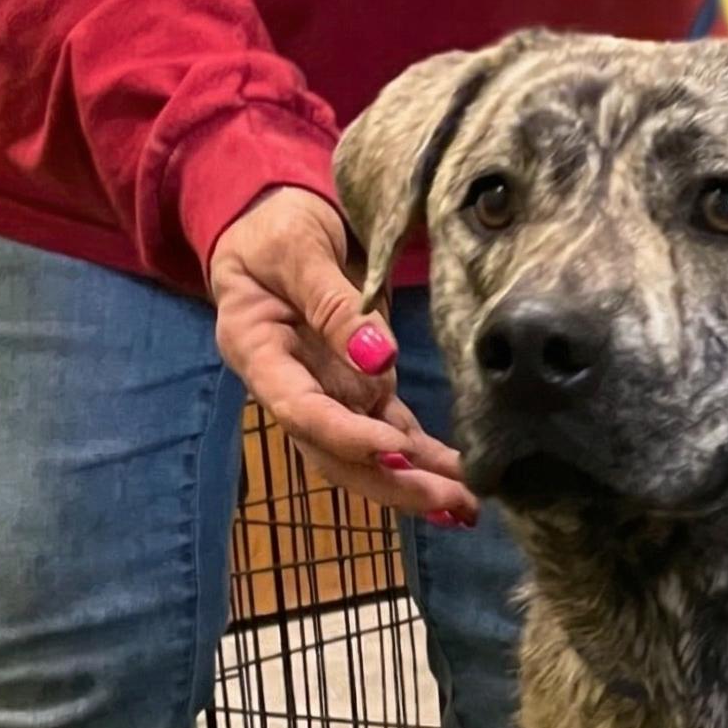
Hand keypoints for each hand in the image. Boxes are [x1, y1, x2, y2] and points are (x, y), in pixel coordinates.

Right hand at [210, 187, 478, 524]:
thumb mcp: (297, 247)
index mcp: (259, 354)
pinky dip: (429, 461)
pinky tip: (463, 486)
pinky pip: (397, 433)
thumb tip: (380, 358)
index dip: (347, 436)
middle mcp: (293, 388)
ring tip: (469, 508)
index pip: (300, 411)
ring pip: (371, 455)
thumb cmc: (274, 226)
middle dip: (393, 483)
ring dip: (419, 484)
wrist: (276, 220)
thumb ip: (331, 302)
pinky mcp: (362, 390)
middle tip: (448, 501)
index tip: (396, 450)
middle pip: (338, 454)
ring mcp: (329, 394)